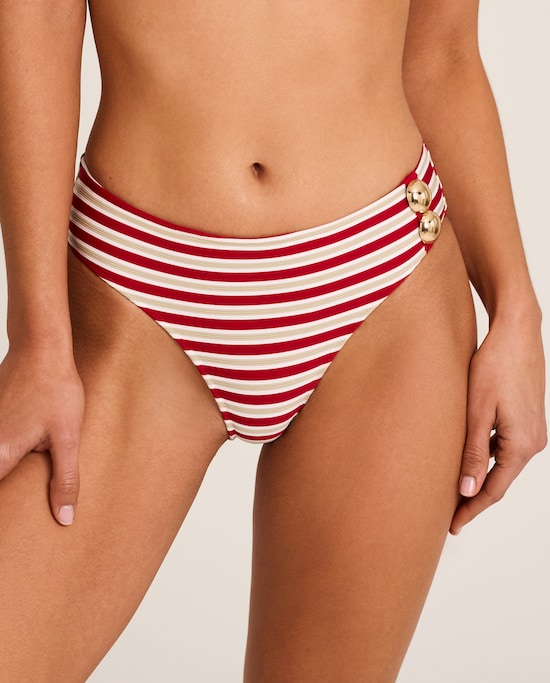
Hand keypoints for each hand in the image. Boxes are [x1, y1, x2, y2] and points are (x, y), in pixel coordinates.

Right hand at [0, 344, 83, 524]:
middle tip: (17, 523)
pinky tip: (20, 458)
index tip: (10, 541)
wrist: (41, 348)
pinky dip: (5, 459)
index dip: (2, 520)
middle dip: (7, 499)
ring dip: (8, 479)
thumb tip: (65, 517)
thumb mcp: (68, 437)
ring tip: (23, 483)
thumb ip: (65, 479)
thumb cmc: (56, 389)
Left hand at [450, 312, 546, 533]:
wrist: (516, 331)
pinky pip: (504, 446)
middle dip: (474, 497)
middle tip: (448, 514)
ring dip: (479, 476)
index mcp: (523, 444)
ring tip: (452, 489)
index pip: (494, 489)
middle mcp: (533, 441)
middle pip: (499, 479)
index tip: (452, 525)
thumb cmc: (495, 365)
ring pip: (501, 463)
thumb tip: (467, 491)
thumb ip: (473, 452)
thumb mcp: (477, 410)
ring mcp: (532, 428)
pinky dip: (485, 456)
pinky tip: (467, 456)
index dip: (471, 509)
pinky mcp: (525, 417)